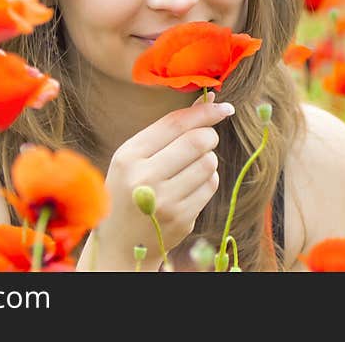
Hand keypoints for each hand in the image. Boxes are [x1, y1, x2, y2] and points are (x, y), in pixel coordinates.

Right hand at [87, 91, 232, 269]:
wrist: (121, 243)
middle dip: (208, 135)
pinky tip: (191, 186)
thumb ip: (168, 130)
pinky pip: (210, 186)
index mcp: (129, 156)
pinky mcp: (181, 219)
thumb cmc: (130, 188)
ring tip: (191, 167)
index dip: (203, 112)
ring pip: (208, 163)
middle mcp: (144, 178)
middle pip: (197, 141)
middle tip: (205, 139)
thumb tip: (210, 101)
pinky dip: (208, 180)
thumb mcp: (134, 157)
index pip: (175, 123)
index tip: (223, 106)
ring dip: (208, 160)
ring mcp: (164, 201)